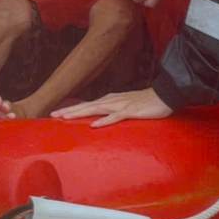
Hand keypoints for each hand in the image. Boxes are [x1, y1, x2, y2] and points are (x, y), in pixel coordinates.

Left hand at [52, 88, 172, 127]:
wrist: (165, 94)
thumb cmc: (146, 102)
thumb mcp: (126, 106)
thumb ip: (114, 111)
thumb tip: (101, 118)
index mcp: (110, 100)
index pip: (87, 105)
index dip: (72, 109)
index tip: (57, 113)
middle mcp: (112, 101)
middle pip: (87, 106)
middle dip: (69, 110)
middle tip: (53, 115)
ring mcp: (121, 105)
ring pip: (96, 109)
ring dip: (80, 113)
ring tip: (65, 117)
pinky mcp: (131, 111)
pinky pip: (115, 117)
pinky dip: (104, 121)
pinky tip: (94, 125)